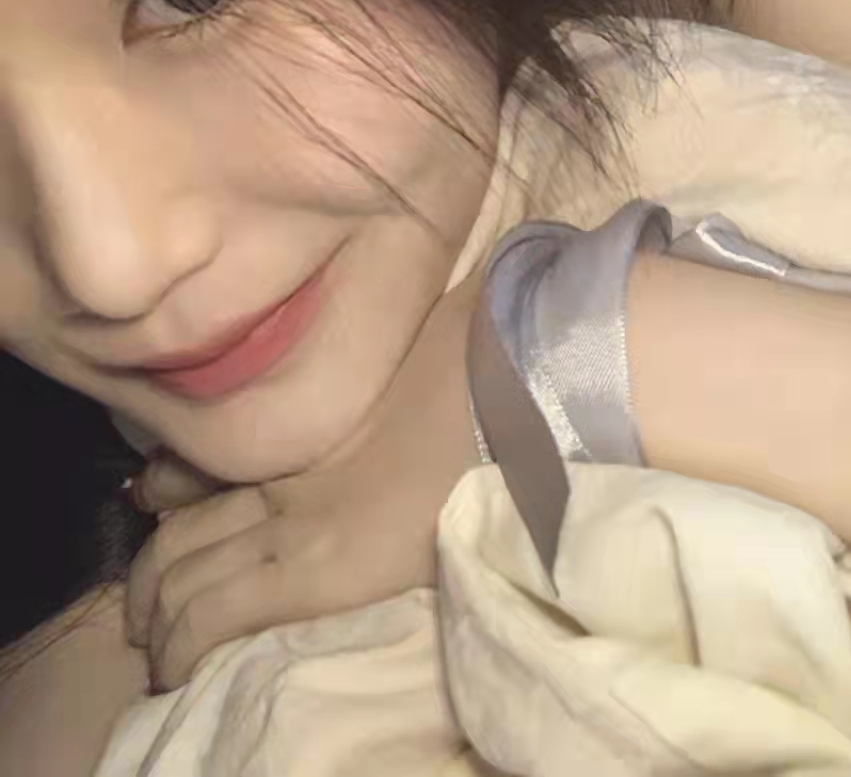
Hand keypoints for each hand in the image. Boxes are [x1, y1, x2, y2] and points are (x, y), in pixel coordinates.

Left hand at [124, 276, 480, 690]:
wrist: (529, 388)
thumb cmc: (490, 367)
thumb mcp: (417, 370)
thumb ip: (368, 380)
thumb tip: (374, 356)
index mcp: (307, 417)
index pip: (203, 461)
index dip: (170, 488)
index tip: (162, 508)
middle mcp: (287, 465)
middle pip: (184, 520)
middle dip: (153, 567)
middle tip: (147, 602)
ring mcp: (300, 516)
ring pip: (184, 570)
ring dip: (157, 609)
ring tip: (155, 641)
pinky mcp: (320, 568)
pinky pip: (216, 612)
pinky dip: (181, 643)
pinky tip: (172, 668)